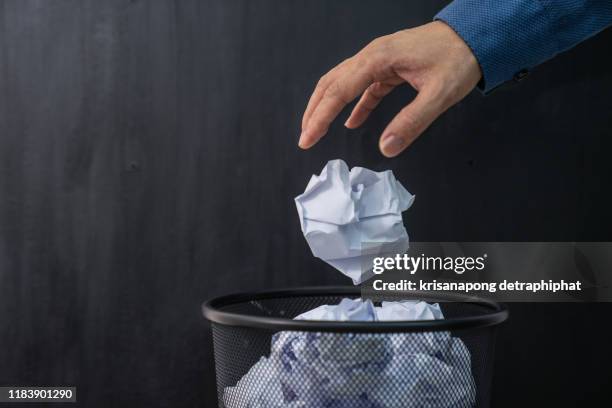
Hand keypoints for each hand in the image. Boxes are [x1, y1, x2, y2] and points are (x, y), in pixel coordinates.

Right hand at [298, 21, 481, 156]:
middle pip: (332, 83)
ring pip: (343, 82)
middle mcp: (373, 56)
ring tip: (318, 129)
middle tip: (305, 138)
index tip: (307, 139)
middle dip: (315, 112)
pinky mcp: (389, 66)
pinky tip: (351, 122)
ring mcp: (379, 60)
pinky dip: (353, 104)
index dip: (320, 117)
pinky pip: (363, 86)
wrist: (475, 35)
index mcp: (378, 59)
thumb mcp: (439, 94)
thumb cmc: (459, 58)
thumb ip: (412, 121)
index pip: (339, 91)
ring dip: (328, 106)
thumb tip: (386, 148)